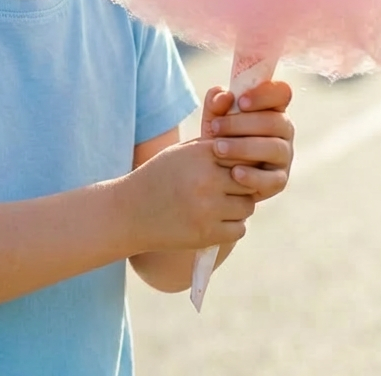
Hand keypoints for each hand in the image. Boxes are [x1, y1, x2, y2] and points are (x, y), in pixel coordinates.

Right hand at [125, 139, 256, 253]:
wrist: (130, 212)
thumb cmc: (158, 177)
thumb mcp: (181, 153)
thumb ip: (213, 148)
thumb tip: (249, 147)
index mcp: (202, 154)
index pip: (243, 154)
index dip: (242, 162)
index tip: (233, 169)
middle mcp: (207, 179)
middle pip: (250, 180)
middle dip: (244, 185)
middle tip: (230, 189)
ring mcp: (208, 208)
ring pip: (247, 206)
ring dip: (239, 206)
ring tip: (221, 205)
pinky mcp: (207, 234)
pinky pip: (239, 229)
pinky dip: (232, 226)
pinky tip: (215, 221)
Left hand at [200, 81, 294, 203]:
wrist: (212, 168)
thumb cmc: (219, 134)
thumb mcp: (214, 115)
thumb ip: (216, 101)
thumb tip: (225, 97)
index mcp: (272, 107)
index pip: (281, 93)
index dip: (264, 95)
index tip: (241, 102)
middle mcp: (284, 130)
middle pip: (274, 121)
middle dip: (242, 123)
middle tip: (216, 127)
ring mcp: (284, 156)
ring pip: (274, 148)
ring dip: (244, 147)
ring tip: (218, 149)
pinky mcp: (279, 180)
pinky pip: (273, 179)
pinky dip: (253, 176)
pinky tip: (235, 173)